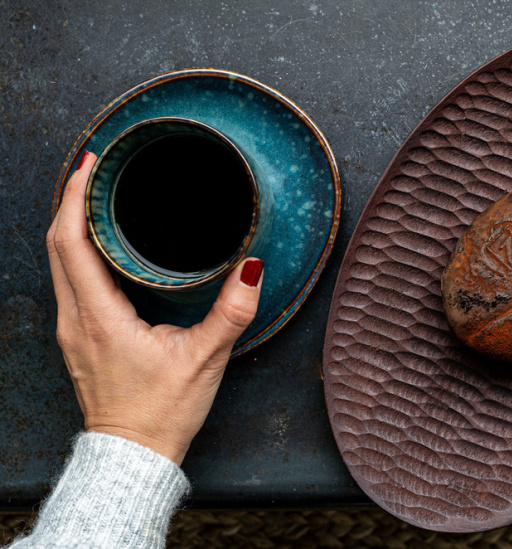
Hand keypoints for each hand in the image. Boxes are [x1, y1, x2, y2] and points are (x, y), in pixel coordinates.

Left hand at [47, 151, 263, 464]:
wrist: (134, 454)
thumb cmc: (161, 411)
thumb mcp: (204, 358)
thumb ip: (231, 311)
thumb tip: (251, 268)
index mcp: (98, 316)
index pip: (71, 241)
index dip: (75, 196)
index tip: (92, 163)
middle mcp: (75, 317)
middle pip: (57, 243)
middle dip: (71, 198)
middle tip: (96, 166)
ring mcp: (72, 328)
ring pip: (59, 261)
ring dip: (72, 223)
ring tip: (97, 194)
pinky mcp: (80, 336)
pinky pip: (69, 279)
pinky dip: (78, 249)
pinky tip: (101, 242)